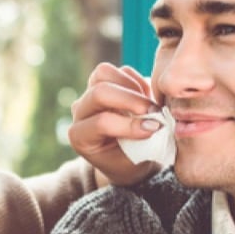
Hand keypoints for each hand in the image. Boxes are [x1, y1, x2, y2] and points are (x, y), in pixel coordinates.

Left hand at [66, 63, 163, 186]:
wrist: (124, 157)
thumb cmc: (129, 162)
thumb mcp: (135, 160)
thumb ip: (142, 142)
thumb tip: (154, 121)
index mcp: (80, 137)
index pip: (101, 123)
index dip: (129, 124)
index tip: (153, 129)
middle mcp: (79, 112)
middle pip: (99, 92)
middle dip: (131, 99)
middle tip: (155, 111)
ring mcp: (89, 94)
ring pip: (104, 73)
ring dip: (132, 86)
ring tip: (150, 104)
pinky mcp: (103, 82)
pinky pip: (120, 71)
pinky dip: (138, 81)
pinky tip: (147, 99)